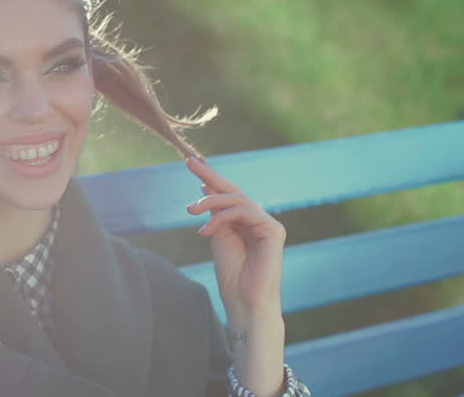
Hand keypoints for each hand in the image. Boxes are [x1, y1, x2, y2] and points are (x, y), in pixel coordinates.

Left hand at [185, 157, 285, 319]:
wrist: (244, 302)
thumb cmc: (231, 276)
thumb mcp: (218, 237)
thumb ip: (215, 214)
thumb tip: (205, 188)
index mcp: (245, 223)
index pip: (228, 195)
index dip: (210, 179)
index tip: (192, 164)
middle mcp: (258, 220)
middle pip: (234, 191)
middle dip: (210, 174)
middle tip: (190, 162)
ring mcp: (268, 224)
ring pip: (237, 199)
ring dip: (210, 201)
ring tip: (191, 211)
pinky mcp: (273, 230)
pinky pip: (244, 211)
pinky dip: (222, 217)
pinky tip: (206, 230)